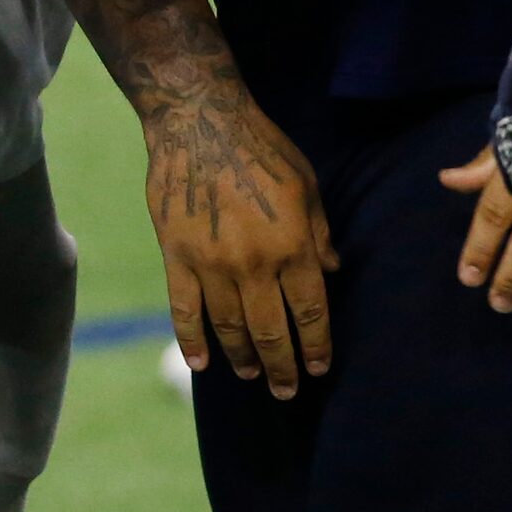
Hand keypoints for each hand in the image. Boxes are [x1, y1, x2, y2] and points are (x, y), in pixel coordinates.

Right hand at [145, 88, 339, 400]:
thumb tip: (333, 273)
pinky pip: (184, 310)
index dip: (317, 346)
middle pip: (272, 332)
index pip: (311, 313)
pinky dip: (192, 341)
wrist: (200, 121)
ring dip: (243, 357)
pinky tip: (202, 363)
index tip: (320, 368)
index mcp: (293, 246)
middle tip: (287, 390)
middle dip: (282, 367)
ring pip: (229, 327)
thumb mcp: (307, 185)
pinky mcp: (178, 256)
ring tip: (250, 375)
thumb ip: (320, 234)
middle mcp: (255, 264)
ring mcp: (212, 263)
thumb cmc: (262, 148)